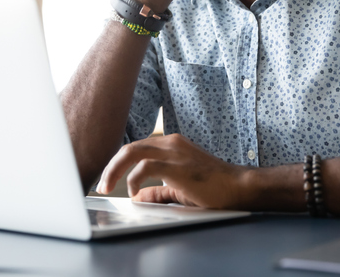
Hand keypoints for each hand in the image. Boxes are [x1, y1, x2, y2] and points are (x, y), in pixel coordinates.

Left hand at [96, 133, 247, 208]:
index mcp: (171, 144)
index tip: (108, 179)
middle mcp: (171, 143)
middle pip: (129, 148)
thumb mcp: (180, 188)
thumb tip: (139, 197)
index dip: (118, 164)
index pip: (137, 148)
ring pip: (131, 152)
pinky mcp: (176, 165)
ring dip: (114, 170)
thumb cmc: (214, 187)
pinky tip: (133, 191)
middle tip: (101, 185)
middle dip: (110, 166)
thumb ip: (158, 191)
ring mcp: (174, 152)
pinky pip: (144, 166)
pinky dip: (133, 178)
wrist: (238, 187)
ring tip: (107, 186)